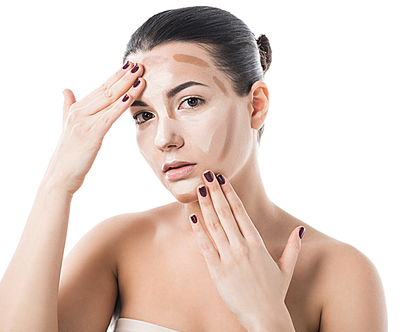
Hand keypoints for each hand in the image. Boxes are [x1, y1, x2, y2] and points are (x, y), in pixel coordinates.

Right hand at [45, 62, 144, 193]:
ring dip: (126, 85)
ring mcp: (84, 122)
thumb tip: (66, 90)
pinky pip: (108, 116)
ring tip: (140, 73)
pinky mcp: (90, 134)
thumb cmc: (67, 156)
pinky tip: (131, 95)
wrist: (59, 177)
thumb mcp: (66, 127)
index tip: (129, 65)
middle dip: (123, 76)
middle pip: (106, 90)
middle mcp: (78, 112)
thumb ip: (67, 107)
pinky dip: (120, 105)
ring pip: (109, 100)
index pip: (100, 88)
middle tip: (138, 63)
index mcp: (76, 109)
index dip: (115, 76)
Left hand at [189, 171, 303, 330]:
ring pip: (214, 225)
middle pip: (225, 213)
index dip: (229, 193)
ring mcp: (228, 258)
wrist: (264, 317)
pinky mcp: (217, 270)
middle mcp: (242, 247)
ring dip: (205, 205)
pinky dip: (198, 230)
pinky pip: (205, 246)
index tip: (222, 179)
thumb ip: (293, 247)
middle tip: (206, 174)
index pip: (240, 211)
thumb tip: (300, 229)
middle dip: (214, 191)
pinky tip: (192, 216)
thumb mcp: (286, 268)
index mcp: (257, 243)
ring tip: (198, 189)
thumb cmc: (274, 294)